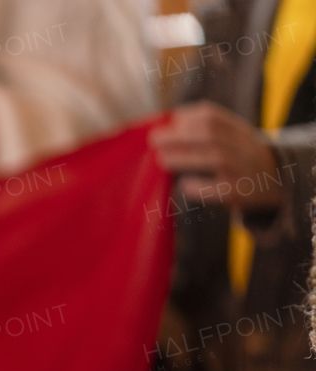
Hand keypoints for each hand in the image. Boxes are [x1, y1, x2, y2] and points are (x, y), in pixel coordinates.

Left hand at [149, 102, 283, 211]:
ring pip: (217, 157)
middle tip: (154, 139)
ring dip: (186, 157)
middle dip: (180, 135)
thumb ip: (205, 131)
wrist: (277, 182)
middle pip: (212, 134)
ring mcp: (243, 168)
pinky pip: (221, 189)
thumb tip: (168, 124)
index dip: (189, 117)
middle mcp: (243, 146)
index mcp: (238, 130)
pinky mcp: (240, 192)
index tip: (170, 121)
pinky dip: (201, 186)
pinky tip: (184, 185)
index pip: (213, 116)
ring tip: (162, 159)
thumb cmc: (241, 158)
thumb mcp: (232, 138)